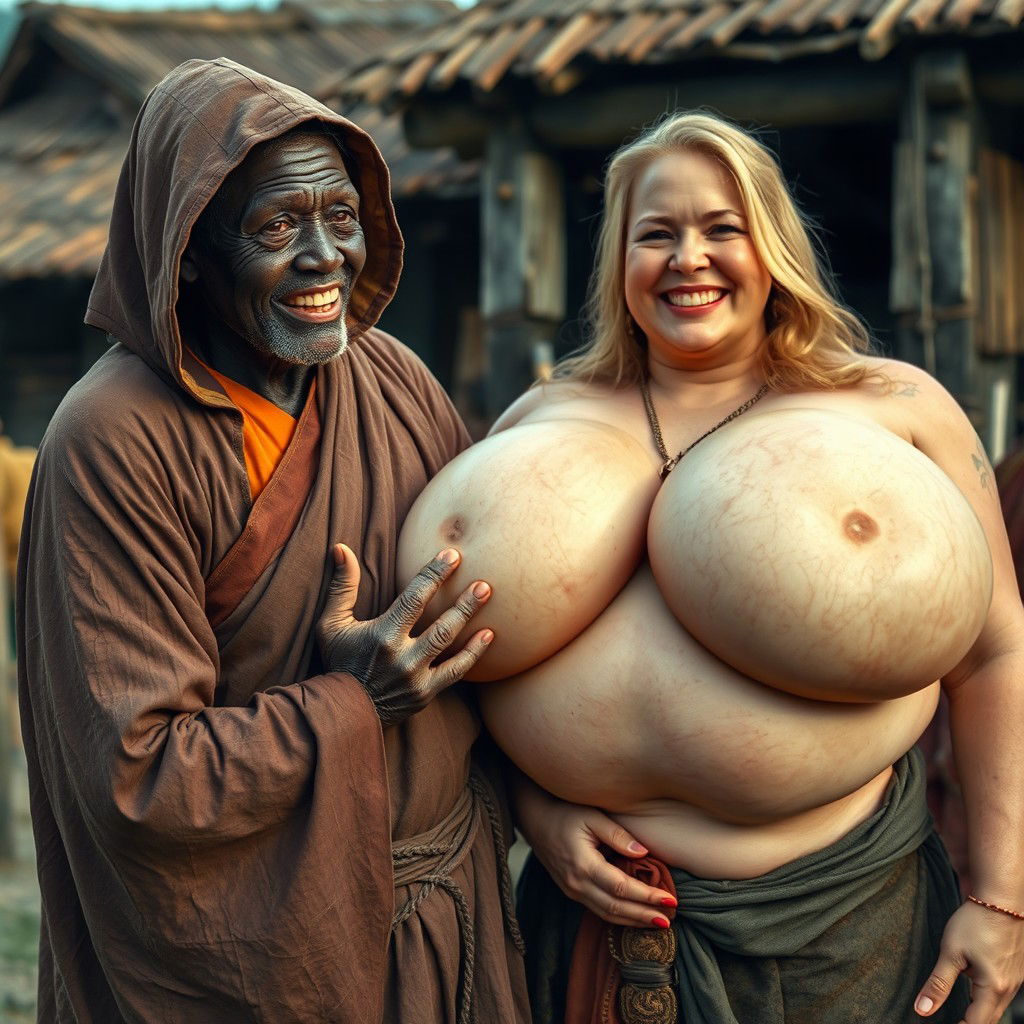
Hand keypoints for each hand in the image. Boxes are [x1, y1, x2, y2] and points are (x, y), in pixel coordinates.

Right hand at [316, 543, 492, 725]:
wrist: (344, 712)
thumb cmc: (339, 662)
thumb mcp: (331, 624)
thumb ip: (342, 586)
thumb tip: (341, 548)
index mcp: (382, 635)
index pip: (414, 598)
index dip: (434, 574)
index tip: (452, 555)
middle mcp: (402, 656)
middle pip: (441, 624)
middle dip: (464, 601)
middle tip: (484, 582)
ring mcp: (416, 677)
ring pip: (450, 644)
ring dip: (469, 618)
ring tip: (486, 595)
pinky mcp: (425, 693)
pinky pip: (456, 672)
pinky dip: (473, 654)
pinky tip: (488, 635)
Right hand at [516, 780, 676, 927]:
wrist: (536, 819)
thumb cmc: (565, 812)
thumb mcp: (592, 815)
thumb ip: (618, 835)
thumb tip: (644, 853)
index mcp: (583, 864)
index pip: (621, 887)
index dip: (647, 896)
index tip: (671, 899)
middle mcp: (576, 883)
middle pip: (615, 908)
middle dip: (644, 916)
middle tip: (669, 919)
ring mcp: (572, 891)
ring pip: (606, 914)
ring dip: (633, 921)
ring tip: (658, 922)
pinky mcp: (572, 892)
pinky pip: (598, 910)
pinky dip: (619, 916)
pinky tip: (635, 915)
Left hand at [915, 900, 1023, 1022]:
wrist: (1002, 898)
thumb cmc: (976, 922)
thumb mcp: (950, 952)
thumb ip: (938, 984)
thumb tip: (923, 1010)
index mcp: (993, 988)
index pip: (976, 1023)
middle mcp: (1009, 988)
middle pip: (989, 1018)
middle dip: (971, 1022)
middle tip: (951, 1021)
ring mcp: (1016, 978)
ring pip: (998, 1006)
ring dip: (981, 1011)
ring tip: (962, 1012)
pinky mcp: (1017, 968)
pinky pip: (1004, 992)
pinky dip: (989, 997)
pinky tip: (978, 989)